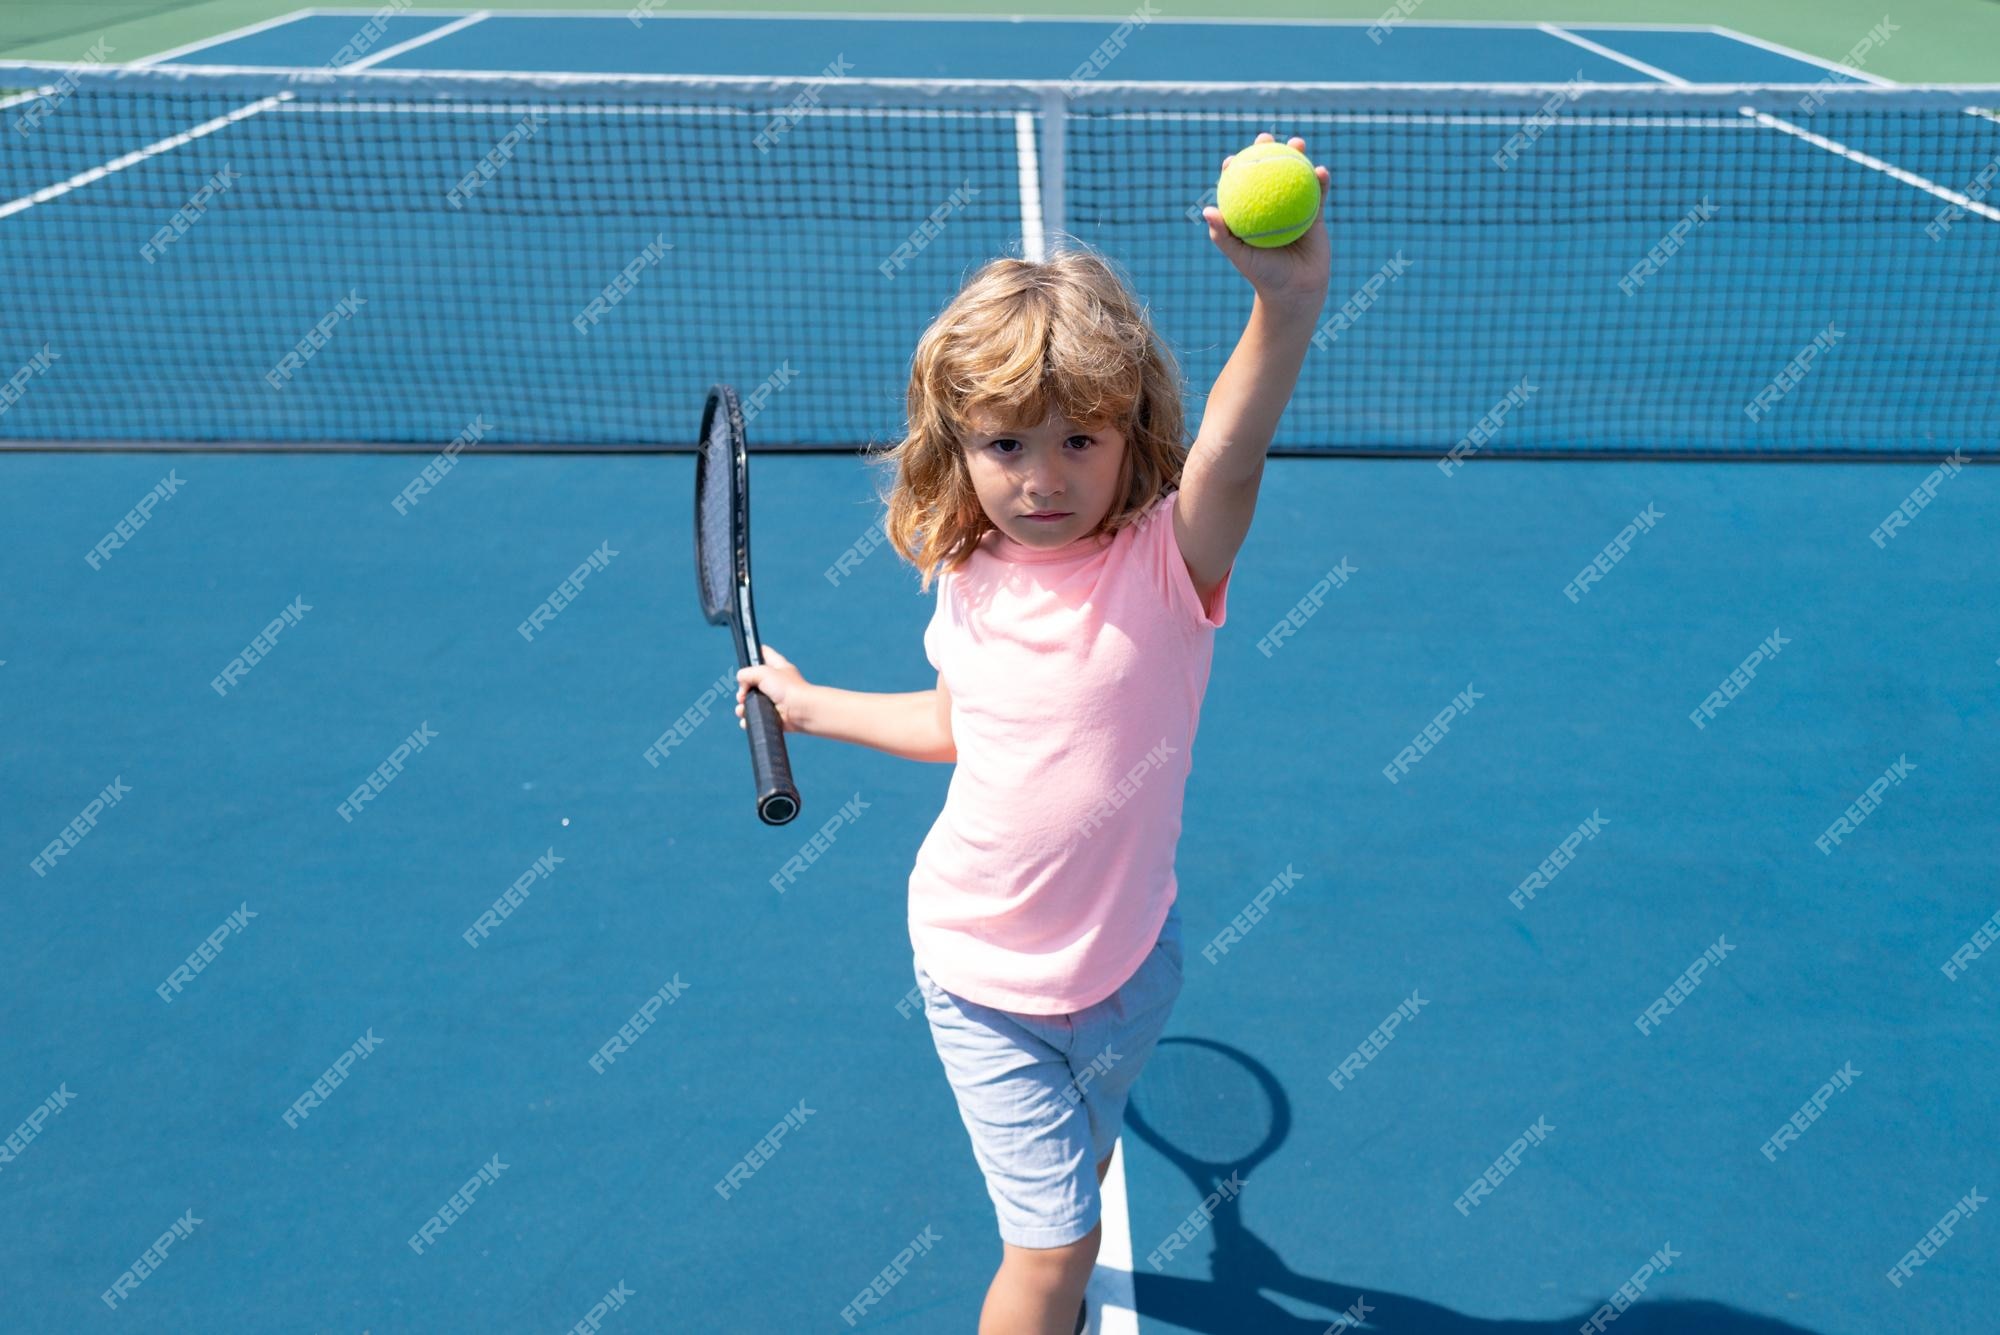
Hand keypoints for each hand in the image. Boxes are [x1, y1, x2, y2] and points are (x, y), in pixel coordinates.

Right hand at [737, 644, 811, 732]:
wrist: (802, 711)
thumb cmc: (788, 688)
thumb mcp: (763, 672)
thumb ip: (747, 673)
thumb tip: (741, 682)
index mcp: (778, 667)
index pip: (764, 653)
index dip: (754, 653)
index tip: (744, 658)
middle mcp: (776, 683)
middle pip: (753, 681)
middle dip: (743, 689)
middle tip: (743, 694)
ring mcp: (774, 700)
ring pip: (752, 701)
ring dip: (743, 706)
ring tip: (742, 709)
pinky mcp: (773, 715)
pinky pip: (756, 716)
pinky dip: (749, 719)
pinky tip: (747, 719)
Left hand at [1201, 133, 1331, 314]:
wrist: (1296, 290)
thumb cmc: (1264, 275)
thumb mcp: (1241, 257)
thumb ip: (1222, 235)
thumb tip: (1208, 210)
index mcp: (1251, 213)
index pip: (1240, 186)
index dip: (1236, 168)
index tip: (1232, 159)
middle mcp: (1271, 207)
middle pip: (1268, 172)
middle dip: (1266, 149)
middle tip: (1265, 137)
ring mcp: (1294, 207)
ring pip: (1295, 175)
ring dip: (1297, 155)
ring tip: (1297, 143)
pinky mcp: (1315, 213)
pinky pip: (1319, 192)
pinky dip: (1321, 180)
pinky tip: (1321, 171)